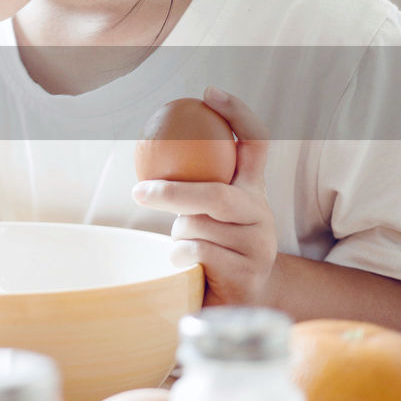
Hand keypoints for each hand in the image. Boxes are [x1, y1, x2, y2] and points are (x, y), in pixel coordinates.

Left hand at [131, 87, 277, 306]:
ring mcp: (260, 247)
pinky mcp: (248, 275)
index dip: (238, 115)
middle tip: (138, 192)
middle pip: (219, 195)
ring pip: (201, 228)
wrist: (235, 307)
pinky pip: (199, 254)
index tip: (209, 92)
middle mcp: (262, 215)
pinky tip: (181, 265)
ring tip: (179, 246)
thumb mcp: (202, 214)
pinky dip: (180, 256)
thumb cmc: (209, 250)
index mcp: (252, 193)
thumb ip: (190, 185)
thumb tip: (147, 146)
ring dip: (177, 236)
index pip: (257, 145)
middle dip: (173, 192)